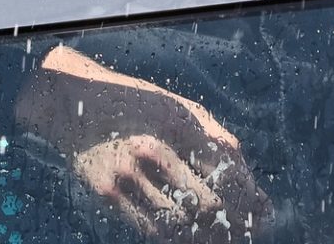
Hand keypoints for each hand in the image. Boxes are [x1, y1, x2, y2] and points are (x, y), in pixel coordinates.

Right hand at [14, 46, 270, 239]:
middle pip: (209, 205)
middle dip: (232, 225)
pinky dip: (176, 239)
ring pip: (181, 227)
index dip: (250, 201)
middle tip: (243, 233)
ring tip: (219, 239)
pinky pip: (151, 230)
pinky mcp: (107, 194)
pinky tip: (189, 235)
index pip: (228, 173)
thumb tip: (259, 196)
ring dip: (206, 239)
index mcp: (177, 121)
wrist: (71, 102)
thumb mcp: (179, 107)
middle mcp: (152, 147)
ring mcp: (126, 174)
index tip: (261, 214)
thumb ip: (218, 143)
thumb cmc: (136, 105)